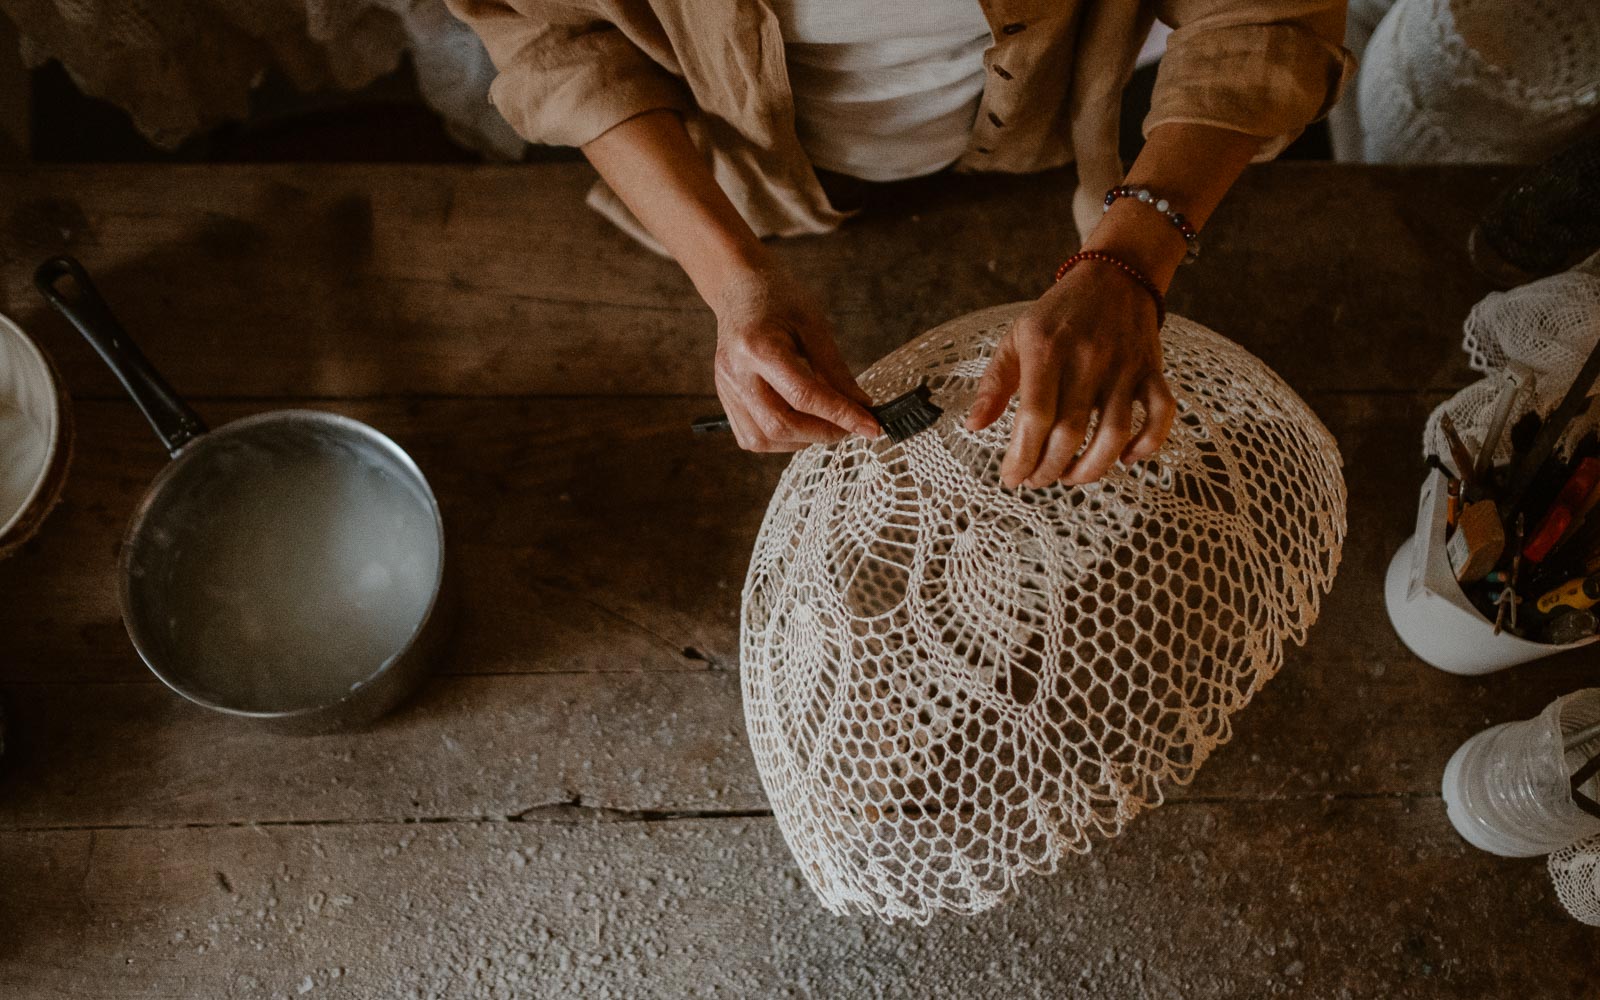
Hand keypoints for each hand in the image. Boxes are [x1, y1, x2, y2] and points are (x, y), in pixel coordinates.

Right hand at [710, 266, 879, 451]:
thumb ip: (836, 371)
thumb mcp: (814, 326)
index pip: (804, 396)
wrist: (739, 289)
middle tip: (850, 425)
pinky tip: (800, 422)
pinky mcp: (725, 399)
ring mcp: (726, 389)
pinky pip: (752, 438)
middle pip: (780, 424)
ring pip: (764, 438)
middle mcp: (735, 373)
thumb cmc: (779, 300)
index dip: (842, 416)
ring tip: (825, 421)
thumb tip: (862, 406)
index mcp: (757, 347)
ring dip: (802, 439)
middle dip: (822, 433)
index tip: (872, 427)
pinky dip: (782, 439)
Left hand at [965, 263, 1176, 486]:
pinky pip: (1161, 414)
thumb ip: (993, 383)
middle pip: (1069, 434)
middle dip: (1048, 469)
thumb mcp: (1016, 337)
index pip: (1034, 417)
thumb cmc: (1058, 314)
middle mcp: (1087, 359)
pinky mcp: (1152, 370)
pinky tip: (1125, 458)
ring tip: (1070, 476)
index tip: (1011, 478)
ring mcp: (1123, 366)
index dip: (1021, 457)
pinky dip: (1148, 444)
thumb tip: (973, 426)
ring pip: (1115, 434)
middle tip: (1036, 480)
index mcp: (1046, 350)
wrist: (1114, 275)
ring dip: (1091, 469)